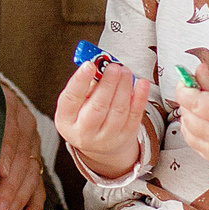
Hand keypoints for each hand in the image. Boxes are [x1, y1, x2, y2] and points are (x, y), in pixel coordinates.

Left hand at [0, 82, 49, 209]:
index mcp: (8, 107)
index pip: (10, 130)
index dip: (7, 151)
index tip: (1, 171)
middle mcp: (25, 125)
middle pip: (22, 158)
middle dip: (10, 188)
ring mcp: (33, 144)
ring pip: (31, 175)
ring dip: (18, 201)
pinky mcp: (35, 162)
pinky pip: (39, 187)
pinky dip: (33, 208)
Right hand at [52, 57, 149, 181]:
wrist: (98, 145)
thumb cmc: (84, 116)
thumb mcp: (76, 103)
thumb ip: (85, 85)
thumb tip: (99, 66)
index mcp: (67, 120)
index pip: (72, 99)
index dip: (80, 81)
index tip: (89, 65)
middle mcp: (84, 132)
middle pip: (98, 107)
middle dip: (108, 83)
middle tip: (114, 66)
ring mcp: (106, 137)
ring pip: (118, 110)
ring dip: (124, 87)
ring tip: (125, 71)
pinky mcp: (125, 137)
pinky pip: (135, 116)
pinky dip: (140, 97)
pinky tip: (141, 83)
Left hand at [172, 74, 208, 173]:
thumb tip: (198, 71)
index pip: (194, 101)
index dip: (184, 88)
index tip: (185, 80)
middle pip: (188, 113)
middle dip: (187, 99)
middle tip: (196, 89)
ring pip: (186, 127)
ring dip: (188, 113)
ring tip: (202, 105)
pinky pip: (191, 139)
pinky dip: (191, 127)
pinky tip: (203, 120)